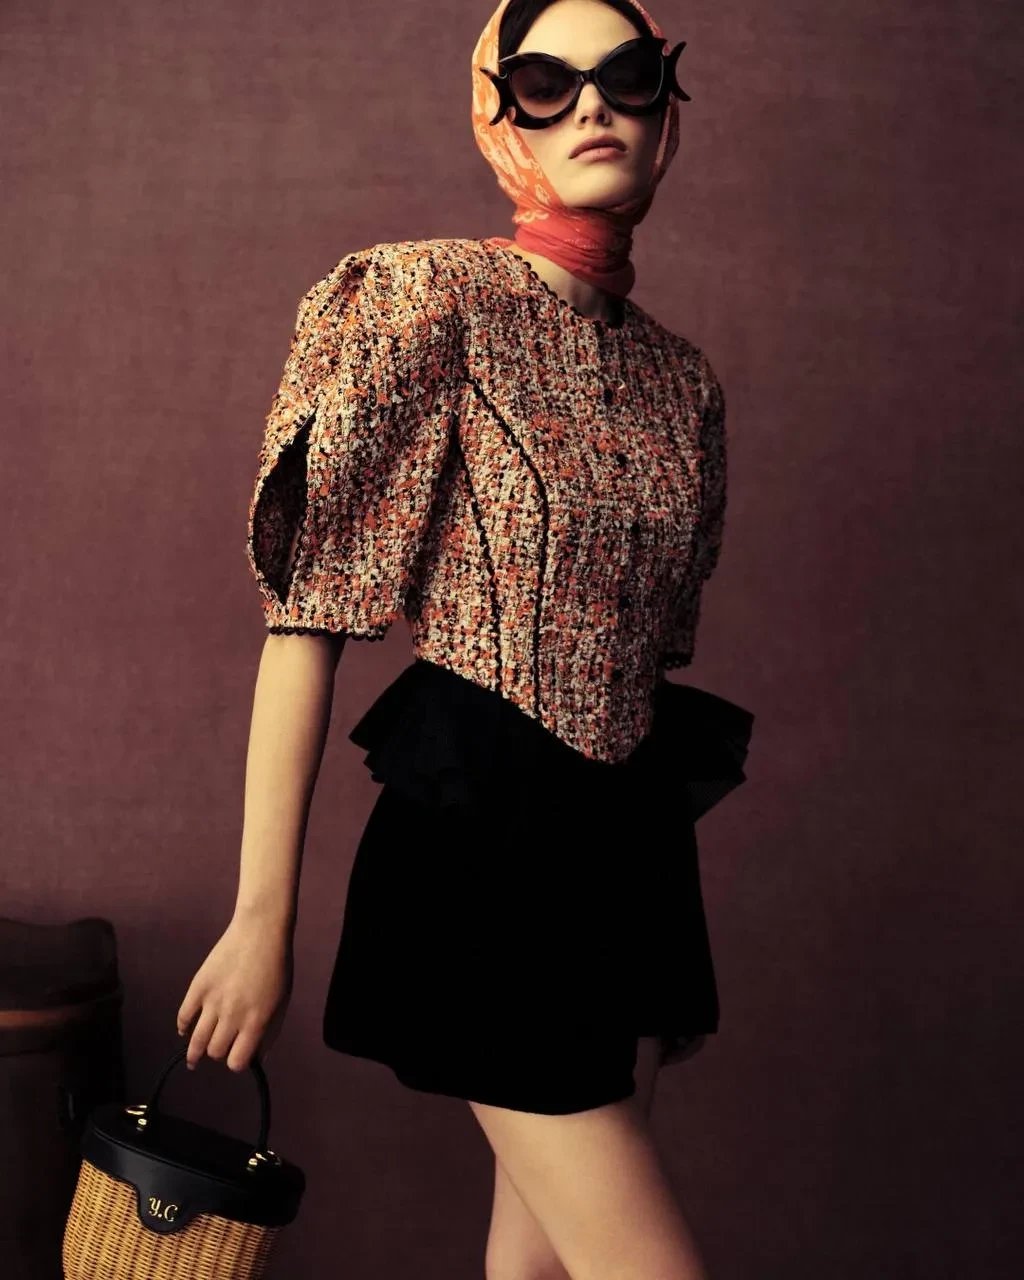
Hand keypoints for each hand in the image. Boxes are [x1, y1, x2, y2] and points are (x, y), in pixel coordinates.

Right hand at [175, 914, 293, 1072]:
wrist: (260, 931)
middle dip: (219, 1053)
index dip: (237, 1063)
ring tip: (193, 1060)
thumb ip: (270, 1033)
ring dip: (194, 1053)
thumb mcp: (281, 1002)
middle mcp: (232, 1015)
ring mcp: (212, 1001)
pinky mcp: (198, 986)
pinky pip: (183, 1016)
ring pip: (196, 1041)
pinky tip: (186, 1031)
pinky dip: (183, 1027)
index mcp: (256, 1021)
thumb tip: (258, 1059)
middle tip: (220, 1048)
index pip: (238, 1061)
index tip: (237, 1058)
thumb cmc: (277, 967)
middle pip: (216, 1052)